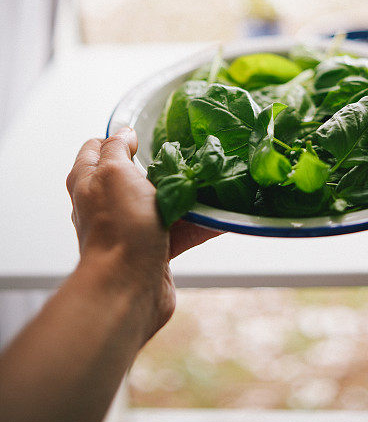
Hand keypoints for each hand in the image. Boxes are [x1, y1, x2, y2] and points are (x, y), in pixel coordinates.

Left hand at [66, 128, 217, 341]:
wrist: (128, 288)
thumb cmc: (118, 226)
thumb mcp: (114, 172)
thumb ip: (117, 148)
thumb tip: (123, 133)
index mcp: (89, 181)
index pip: (96, 148)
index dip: (119, 137)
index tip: (148, 134)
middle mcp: (106, 204)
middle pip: (134, 175)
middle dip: (161, 165)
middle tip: (187, 154)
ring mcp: (130, 228)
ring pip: (162, 203)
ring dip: (187, 194)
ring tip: (213, 179)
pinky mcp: (153, 251)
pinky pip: (181, 230)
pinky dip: (201, 224)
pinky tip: (224, 215)